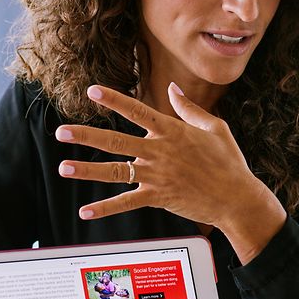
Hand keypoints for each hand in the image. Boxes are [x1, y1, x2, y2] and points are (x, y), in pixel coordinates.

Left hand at [55, 83, 283, 232]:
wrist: (237, 197)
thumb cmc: (229, 161)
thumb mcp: (214, 127)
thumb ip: (189, 108)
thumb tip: (172, 87)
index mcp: (172, 131)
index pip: (136, 110)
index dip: (113, 100)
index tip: (92, 91)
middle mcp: (159, 151)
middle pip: (115, 141)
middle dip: (86, 136)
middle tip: (61, 132)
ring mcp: (156, 175)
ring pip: (115, 172)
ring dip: (87, 170)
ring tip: (64, 168)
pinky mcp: (157, 197)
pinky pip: (126, 202)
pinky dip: (105, 208)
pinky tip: (85, 211)